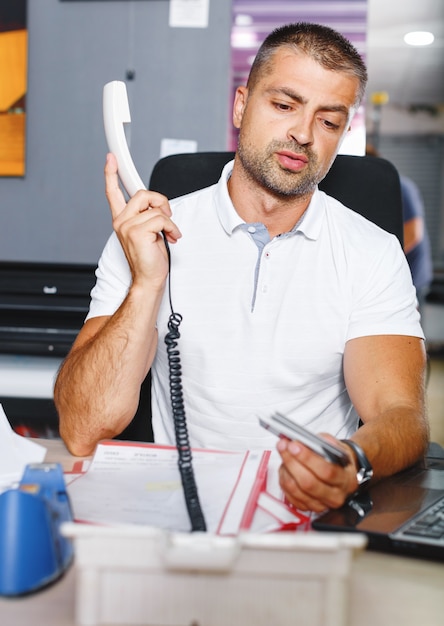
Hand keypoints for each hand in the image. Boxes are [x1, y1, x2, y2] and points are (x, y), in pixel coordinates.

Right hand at [104, 153, 181, 288]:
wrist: (148, 279)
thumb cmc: (150, 259)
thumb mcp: (148, 232)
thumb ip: (147, 216)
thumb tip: (157, 205)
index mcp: (121, 220)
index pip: (113, 192)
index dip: (111, 174)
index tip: (111, 158)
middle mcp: (120, 221)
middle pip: (143, 193)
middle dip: (161, 203)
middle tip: (167, 219)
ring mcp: (126, 226)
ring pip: (155, 208)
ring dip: (168, 220)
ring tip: (169, 234)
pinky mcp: (136, 232)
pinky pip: (161, 219)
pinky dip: (172, 228)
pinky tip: (171, 238)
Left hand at [277, 435, 357, 511]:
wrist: (340, 474)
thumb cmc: (337, 460)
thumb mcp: (337, 447)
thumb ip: (327, 442)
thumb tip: (314, 440)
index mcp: (346, 480)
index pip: (327, 472)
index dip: (308, 458)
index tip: (294, 445)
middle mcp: (335, 496)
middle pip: (309, 483)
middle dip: (292, 462)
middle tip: (283, 446)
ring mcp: (321, 505)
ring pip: (296, 490)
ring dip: (286, 469)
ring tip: (283, 453)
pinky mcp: (307, 508)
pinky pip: (290, 495)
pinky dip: (284, 479)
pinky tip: (285, 467)